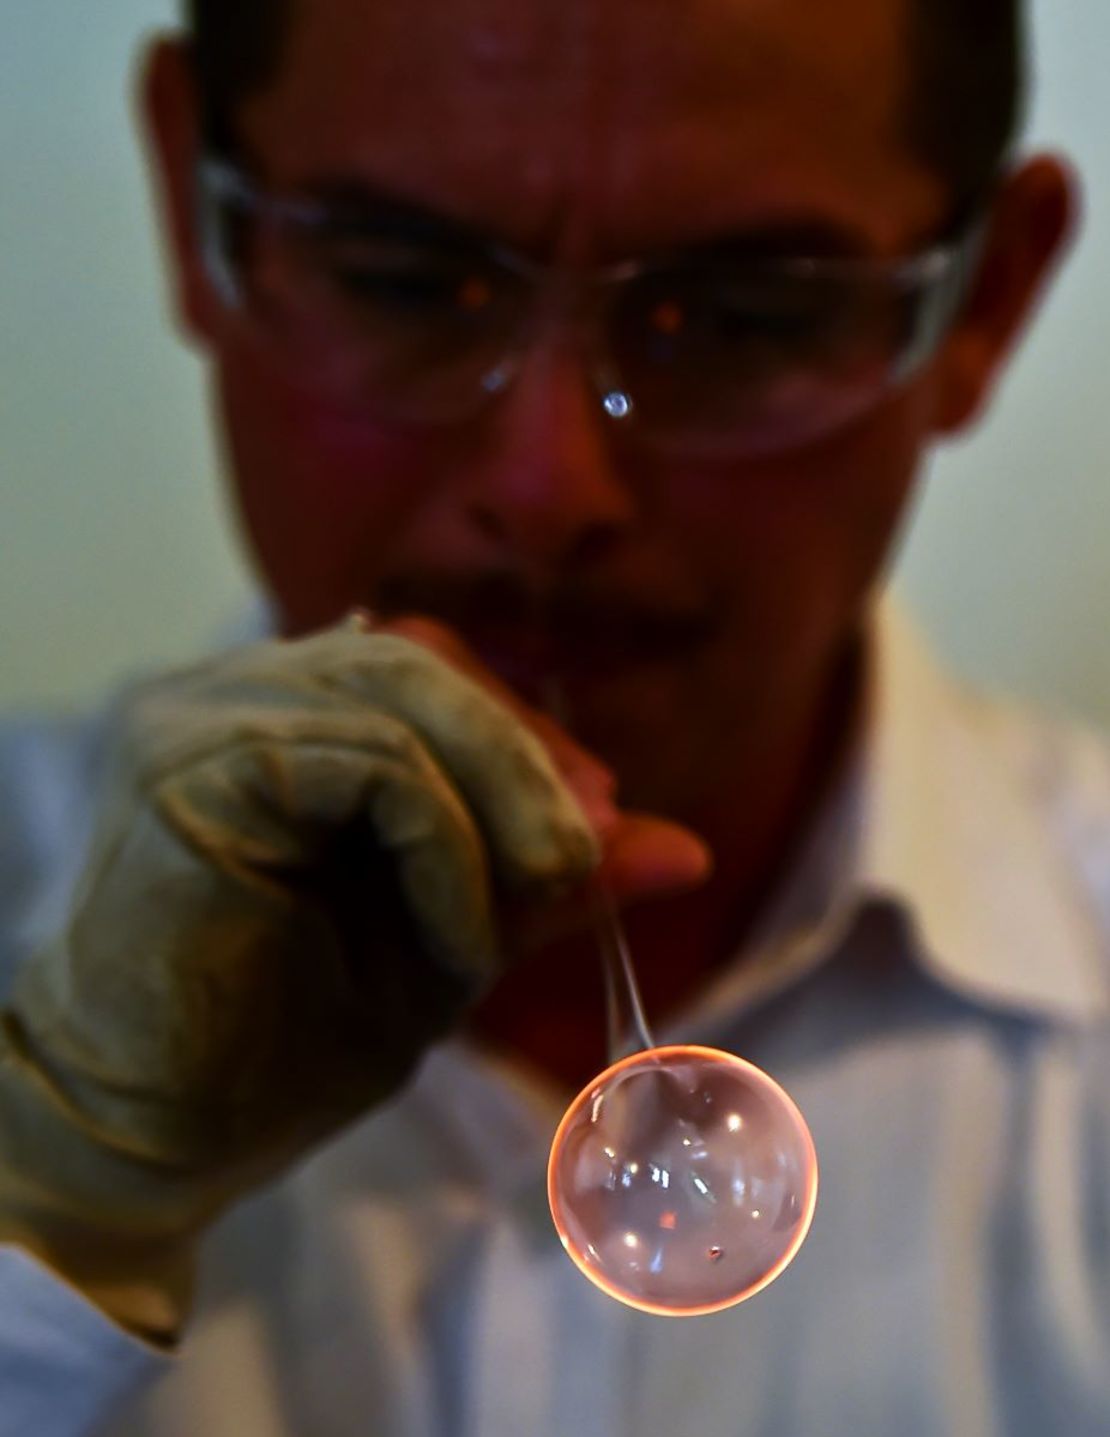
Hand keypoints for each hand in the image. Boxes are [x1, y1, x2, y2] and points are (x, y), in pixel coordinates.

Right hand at [0, 617, 686, 1341]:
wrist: (159, 1140)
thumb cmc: (293, 1037)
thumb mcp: (453, 936)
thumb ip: (546, 880)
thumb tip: (686, 848)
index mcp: (277, 715)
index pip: (423, 661)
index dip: (521, 728)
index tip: (599, 820)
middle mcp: (227, 692)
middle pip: (415, 657)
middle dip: (527, 753)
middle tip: (585, 853)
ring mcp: (195, 718)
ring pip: (400, 694)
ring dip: (499, 797)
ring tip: (536, 896)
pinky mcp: (186, 769)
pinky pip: (365, 764)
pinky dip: (444, 844)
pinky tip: (459, 941)